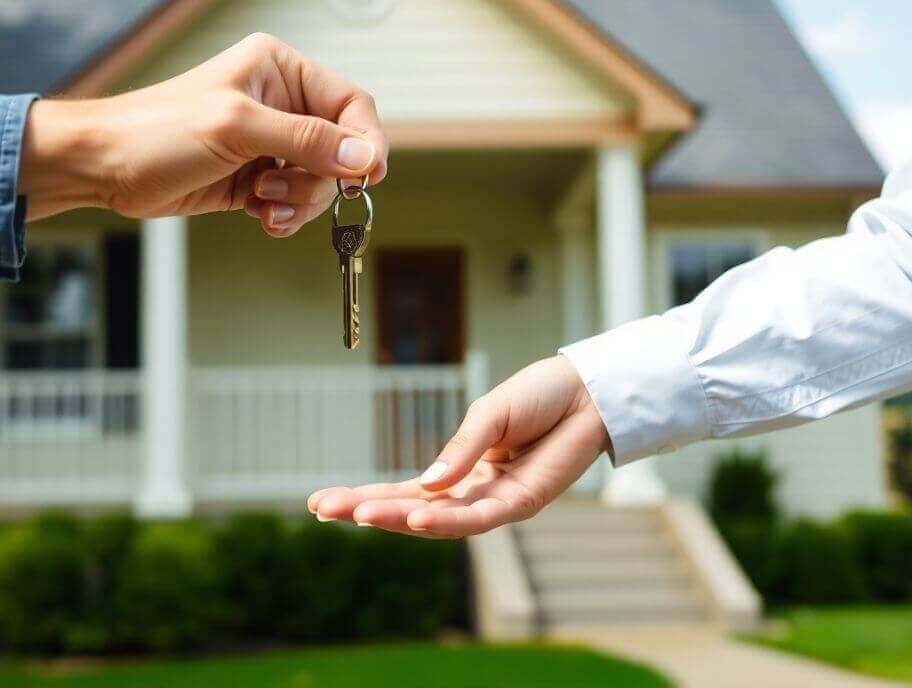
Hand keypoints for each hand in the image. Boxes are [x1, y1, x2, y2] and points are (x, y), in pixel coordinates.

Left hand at [18, 32, 387, 235]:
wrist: (103, 167)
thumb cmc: (156, 131)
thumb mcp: (237, 128)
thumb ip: (306, 140)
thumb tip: (364, 156)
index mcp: (279, 69)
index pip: (349, 103)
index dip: (366, 141)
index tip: (368, 177)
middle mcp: (279, 103)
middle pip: (338, 150)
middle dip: (317, 179)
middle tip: (277, 188)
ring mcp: (266, 143)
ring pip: (318, 182)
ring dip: (297, 201)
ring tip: (260, 202)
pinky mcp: (252, 178)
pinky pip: (292, 201)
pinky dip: (283, 215)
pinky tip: (259, 217)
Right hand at [307, 356, 610, 537]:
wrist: (589, 393)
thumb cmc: (541, 398)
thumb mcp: (487, 415)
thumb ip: (459, 449)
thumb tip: (425, 485)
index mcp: (461, 468)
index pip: (406, 489)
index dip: (365, 496)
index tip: (322, 502)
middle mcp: (474, 491)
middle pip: (413, 508)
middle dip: (368, 510)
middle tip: (324, 510)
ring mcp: (496, 501)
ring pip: (439, 518)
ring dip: (399, 518)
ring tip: (361, 515)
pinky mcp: (522, 503)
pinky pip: (477, 516)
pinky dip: (446, 518)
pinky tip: (417, 515)